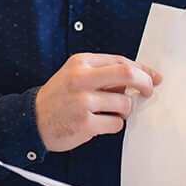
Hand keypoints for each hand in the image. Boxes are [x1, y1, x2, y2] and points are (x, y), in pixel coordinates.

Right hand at [35, 53, 159, 151]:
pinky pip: (116, 123)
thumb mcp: (75, 75)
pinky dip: (113, 124)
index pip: (121, 61)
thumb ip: (102, 73)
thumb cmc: (58, 98)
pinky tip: (99, 123)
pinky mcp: (86, 123)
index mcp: (81, 63)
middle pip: (127, 74)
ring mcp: (83, 101)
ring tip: (108, 111)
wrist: (32, 120)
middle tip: (148, 91)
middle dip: (145, 83)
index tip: (153, 77)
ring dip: (124, 110)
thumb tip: (136, 78)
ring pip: (125, 103)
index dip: (142, 69)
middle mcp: (81, 79)